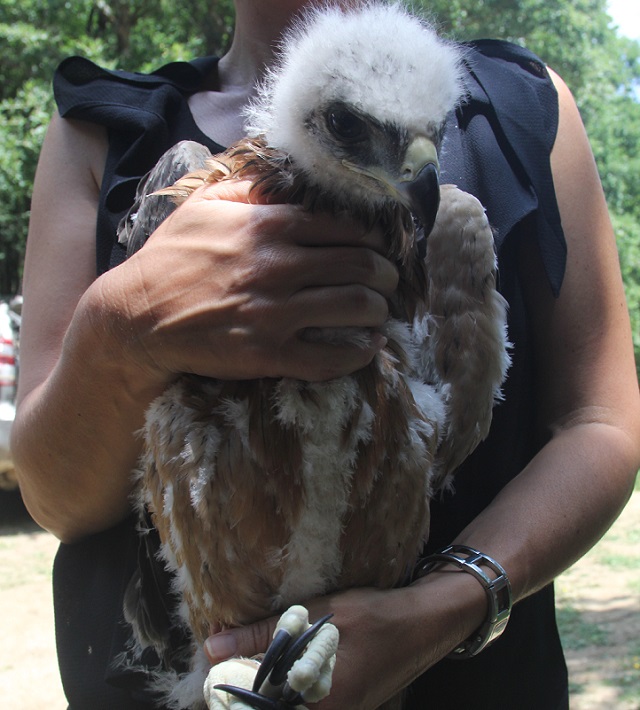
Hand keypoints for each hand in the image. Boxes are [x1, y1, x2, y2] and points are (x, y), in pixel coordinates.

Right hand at [97, 179, 398, 385]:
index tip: (380, 246)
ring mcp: (274, 312)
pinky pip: (328, 357)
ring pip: (353, 307)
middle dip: (385, 274)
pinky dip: (358, 354)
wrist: (137, 317)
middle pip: (358, 265)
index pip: (343, 227)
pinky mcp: (267, 353)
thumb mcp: (201, 207)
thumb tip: (282, 180)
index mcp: (267, 227)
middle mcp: (278, 266)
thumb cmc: (170, 259)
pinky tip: (367, 348)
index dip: (373, 238)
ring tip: (379, 312)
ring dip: (378, 310)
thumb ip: (247, 189)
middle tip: (388, 280)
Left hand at [203, 578, 484, 709]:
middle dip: (248, 684)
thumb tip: (213, 647)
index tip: (216, 667)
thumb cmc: (376, 615)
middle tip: (231, 654)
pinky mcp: (346, 704)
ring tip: (253, 652)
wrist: (426, 622)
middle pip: (272, 708)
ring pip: (286, 705)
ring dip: (268, 681)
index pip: (259, 708)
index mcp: (321, 703)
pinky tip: (284, 657)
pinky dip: (287, 682)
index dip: (231, 689)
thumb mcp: (319, 615)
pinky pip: (305, 701)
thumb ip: (266, 633)